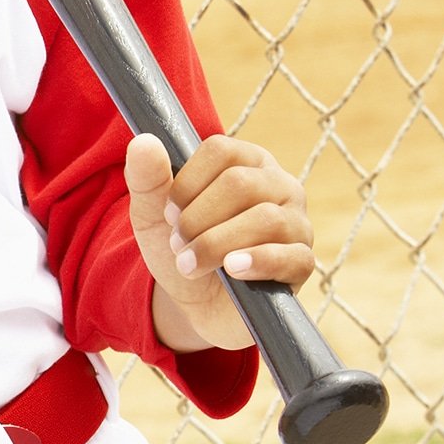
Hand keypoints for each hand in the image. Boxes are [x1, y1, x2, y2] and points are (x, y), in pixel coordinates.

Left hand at [125, 132, 313, 351]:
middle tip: (177, 243)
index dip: (187, 183)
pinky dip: (257, 262)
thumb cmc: (181, 247)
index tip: (168, 213)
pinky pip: (291, 256)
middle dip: (197, 218)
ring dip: (215, 244)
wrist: (196, 303)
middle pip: (241, 184)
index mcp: (246, 162)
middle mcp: (279, 185)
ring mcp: (296, 223)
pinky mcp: (300, 263)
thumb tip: (143, 141)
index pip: (221, 150)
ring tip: (190, 264)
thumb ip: (146, 177)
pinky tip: (232, 270)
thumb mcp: (153, 214)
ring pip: (265, 219)